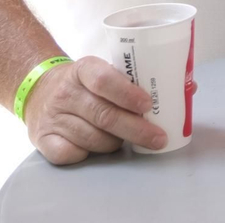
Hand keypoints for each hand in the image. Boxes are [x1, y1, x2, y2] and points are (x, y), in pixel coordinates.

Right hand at [24, 56, 167, 163]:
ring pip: (93, 138)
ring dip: (116, 142)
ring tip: (125, 138)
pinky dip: (90, 154)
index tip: (149, 105)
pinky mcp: (42, 140)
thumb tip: (185, 88)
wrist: (39, 91)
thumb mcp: (105, 71)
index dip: (128, 94)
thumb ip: (136, 80)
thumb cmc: (85, 84)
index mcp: (84, 69)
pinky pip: (72, 154)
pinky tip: (98, 146)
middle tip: (158, 138)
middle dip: (136, 129)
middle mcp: (65, 92)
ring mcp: (51, 117)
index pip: (105, 81)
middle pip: (104, 115)